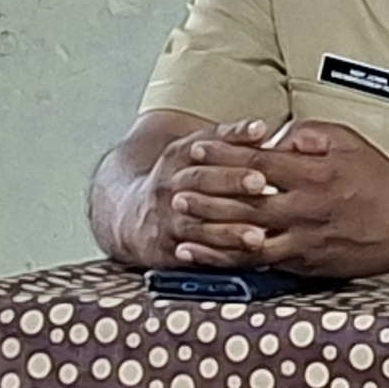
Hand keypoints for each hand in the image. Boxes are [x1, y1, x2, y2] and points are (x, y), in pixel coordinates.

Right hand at [106, 120, 281, 269]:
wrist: (127, 213)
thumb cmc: (177, 180)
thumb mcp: (193, 153)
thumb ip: (229, 140)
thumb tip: (262, 128)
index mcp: (179, 155)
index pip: (207, 143)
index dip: (233, 140)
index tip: (261, 137)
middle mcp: (170, 183)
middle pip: (201, 180)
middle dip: (231, 180)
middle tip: (261, 183)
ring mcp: (167, 216)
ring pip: (197, 222)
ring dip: (228, 230)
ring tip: (257, 236)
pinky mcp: (165, 246)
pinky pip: (191, 254)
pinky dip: (214, 257)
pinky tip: (236, 259)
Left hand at [160, 120, 388, 278]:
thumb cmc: (380, 181)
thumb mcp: (350, 142)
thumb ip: (310, 134)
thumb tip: (277, 135)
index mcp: (315, 174)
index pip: (259, 162)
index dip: (225, 155)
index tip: (198, 149)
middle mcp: (306, 208)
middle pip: (247, 202)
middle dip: (209, 194)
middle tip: (178, 189)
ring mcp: (305, 239)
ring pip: (248, 236)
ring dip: (212, 229)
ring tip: (182, 222)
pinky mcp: (305, 264)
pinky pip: (260, 262)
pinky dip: (230, 258)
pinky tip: (206, 255)